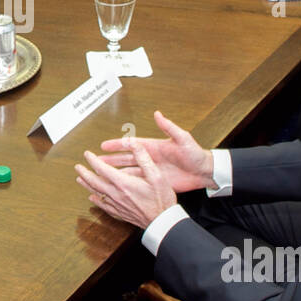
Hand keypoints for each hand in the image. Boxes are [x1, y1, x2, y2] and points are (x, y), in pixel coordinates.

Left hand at [75, 144, 176, 228]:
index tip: (87, 154)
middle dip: (85, 173)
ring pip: (97, 193)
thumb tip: (134, 144)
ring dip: (86, 185)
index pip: (102, 169)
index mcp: (123, 183)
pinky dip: (96, 200)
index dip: (93, 160)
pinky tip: (92, 198)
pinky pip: (103, 205)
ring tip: (79, 180)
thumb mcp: (157, 175)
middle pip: (95, 182)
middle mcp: (117, 194)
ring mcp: (117, 204)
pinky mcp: (120, 213)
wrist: (162, 222)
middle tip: (77, 167)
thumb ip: (144, 159)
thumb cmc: (162, 199)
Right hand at [94, 111, 214, 192]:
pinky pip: (138, 183)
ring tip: (101, 173)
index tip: (104, 145)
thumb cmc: (195, 154)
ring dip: (116, 172)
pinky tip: (118, 186)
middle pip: (126, 158)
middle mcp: (150, 158)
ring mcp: (152, 170)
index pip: (131, 144)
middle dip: (110, 159)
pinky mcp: (156, 182)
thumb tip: (158, 114)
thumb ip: (169, 127)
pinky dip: (127, 184)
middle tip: (95, 160)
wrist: (204, 172)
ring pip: (129, 171)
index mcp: (154, 146)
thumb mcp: (183, 139)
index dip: (117, 144)